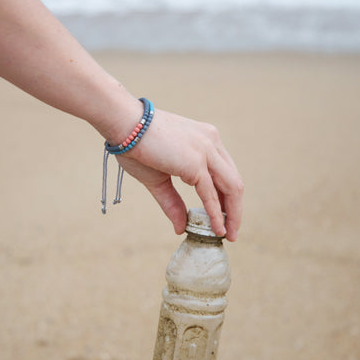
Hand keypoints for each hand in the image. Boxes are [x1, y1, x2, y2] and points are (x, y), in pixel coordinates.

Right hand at [117, 109, 242, 240]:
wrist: (125, 125)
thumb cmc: (135, 146)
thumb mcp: (158, 179)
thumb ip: (173, 203)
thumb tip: (180, 228)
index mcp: (205, 139)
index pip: (225, 172)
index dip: (227, 196)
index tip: (225, 216)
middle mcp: (211, 142)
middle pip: (233, 181)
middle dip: (235, 209)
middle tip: (231, 232)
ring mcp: (206, 151)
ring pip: (231, 188)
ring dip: (232, 214)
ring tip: (228, 235)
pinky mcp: (196, 162)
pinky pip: (211, 194)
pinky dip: (216, 214)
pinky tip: (217, 228)